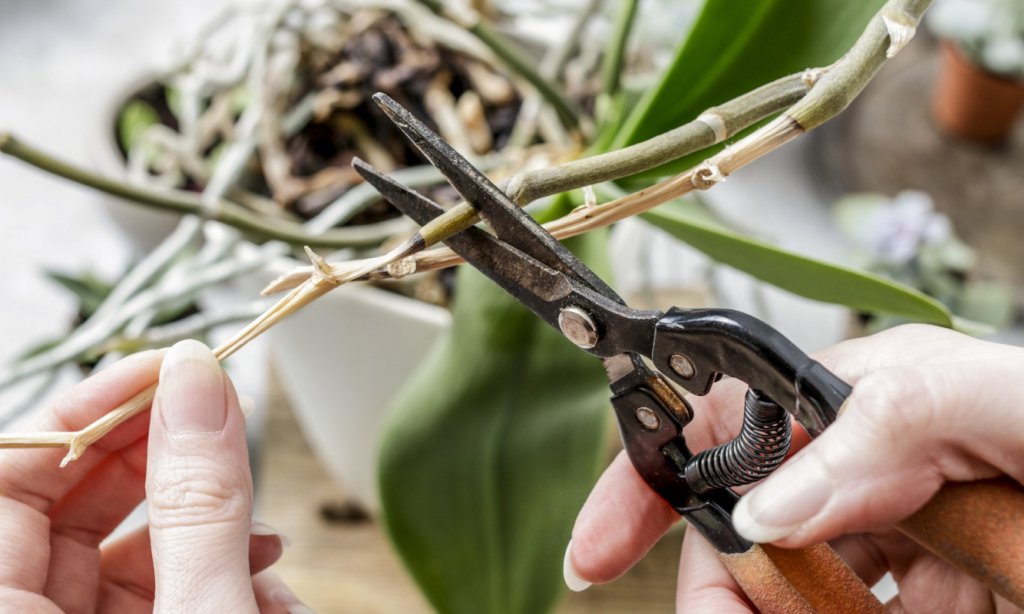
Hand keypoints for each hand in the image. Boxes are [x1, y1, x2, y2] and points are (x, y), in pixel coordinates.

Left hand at [0, 340, 310, 612]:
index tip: (164, 371)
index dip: (82, 411)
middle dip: (155, 457)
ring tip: (262, 527)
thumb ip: (199, 502)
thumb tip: (197, 382)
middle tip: (216, 414)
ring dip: (203, 523)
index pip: (5, 475)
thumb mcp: (200, 611)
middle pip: (65, 506)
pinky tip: (261, 570)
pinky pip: (152, 592)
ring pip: (117, 551)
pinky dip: (210, 568)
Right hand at [564, 324, 1023, 611]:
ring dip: (754, 611)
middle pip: (733, 536)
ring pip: (774, 597)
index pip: (719, 431)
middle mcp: (863, 484)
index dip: (645, 482)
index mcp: (867, 412)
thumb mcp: (999, 397)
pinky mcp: (918, 607)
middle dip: (710, 585)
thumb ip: (891, 417)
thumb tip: (770, 501)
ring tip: (802, 612)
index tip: (595, 551)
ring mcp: (892, 560)